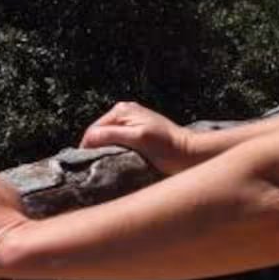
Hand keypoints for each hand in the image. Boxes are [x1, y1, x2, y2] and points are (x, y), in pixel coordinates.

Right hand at [80, 100, 194, 174]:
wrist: (190, 153)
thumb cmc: (167, 148)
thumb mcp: (138, 139)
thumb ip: (112, 135)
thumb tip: (88, 139)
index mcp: (122, 110)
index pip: (93, 130)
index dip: (88, 148)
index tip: (89, 167)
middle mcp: (124, 111)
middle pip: (99, 133)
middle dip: (96, 149)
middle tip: (98, 169)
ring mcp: (131, 121)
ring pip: (108, 138)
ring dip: (106, 151)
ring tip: (109, 166)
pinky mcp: (137, 131)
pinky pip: (118, 141)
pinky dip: (116, 151)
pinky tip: (120, 161)